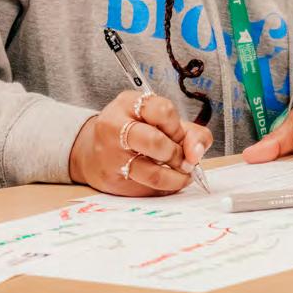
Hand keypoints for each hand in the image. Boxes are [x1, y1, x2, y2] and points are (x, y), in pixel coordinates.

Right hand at [68, 90, 212, 196]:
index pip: (162, 110)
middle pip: (155, 141)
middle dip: (177, 154)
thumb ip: (191, 134)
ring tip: (181, 175)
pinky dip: (165, 188)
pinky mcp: (111, 179)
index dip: (177, 128)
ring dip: (175, 177)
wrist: (96, 151)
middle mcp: (115, 125)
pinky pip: (147, 188)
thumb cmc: (138, 133)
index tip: (180, 137)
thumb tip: (196, 153)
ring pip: (152, 172)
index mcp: (129, 103)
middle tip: (183, 160)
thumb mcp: (164, 123)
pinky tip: (168, 182)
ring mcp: (110, 154)